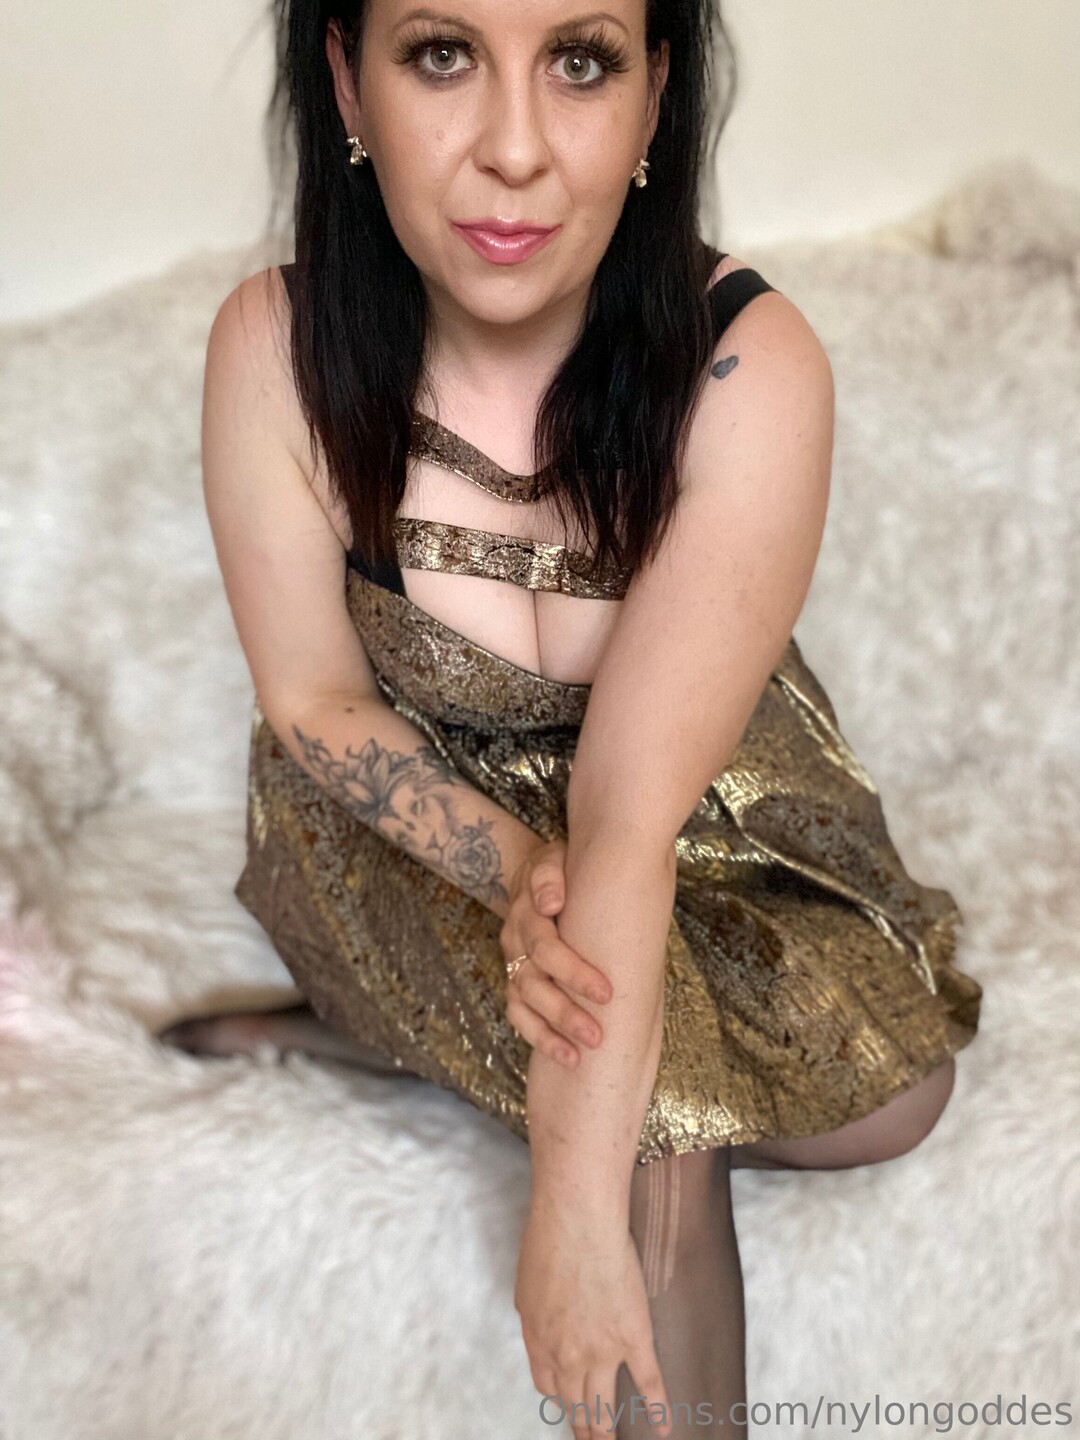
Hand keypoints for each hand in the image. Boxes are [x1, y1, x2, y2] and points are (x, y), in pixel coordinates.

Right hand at [502, 839, 612, 1069]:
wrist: (545, 875)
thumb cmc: (563, 869)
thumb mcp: (554, 858)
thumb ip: (550, 875)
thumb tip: (552, 902)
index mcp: (527, 912)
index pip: (545, 947)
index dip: (574, 972)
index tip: (607, 992)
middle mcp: (516, 940)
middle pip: (534, 982)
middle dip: (566, 1011)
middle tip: (598, 1034)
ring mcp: (514, 963)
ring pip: (525, 1003)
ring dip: (554, 1030)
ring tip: (584, 1052)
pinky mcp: (516, 982)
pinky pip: (519, 1016)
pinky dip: (541, 1038)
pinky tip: (568, 1056)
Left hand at [515, 1201, 672, 1439]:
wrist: (577, 1223)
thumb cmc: (548, 1241)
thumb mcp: (527, 1285)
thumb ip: (535, 1315)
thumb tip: (542, 1325)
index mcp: (539, 1341)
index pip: (548, 1387)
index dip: (560, 1398)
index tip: (568, 1404)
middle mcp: (567, 1356)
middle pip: (574, 1404)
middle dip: (582, 1427)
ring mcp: (601, 1352)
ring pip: (604, 1405)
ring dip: (605, 1432)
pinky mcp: (634, 1338)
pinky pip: (649, 1382)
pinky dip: (658, 1409)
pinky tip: (664, 1429)